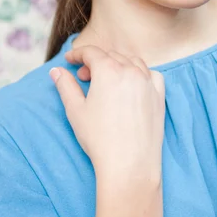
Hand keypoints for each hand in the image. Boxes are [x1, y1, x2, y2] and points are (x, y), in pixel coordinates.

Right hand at [49, 45, 165, 188]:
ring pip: (132, 61)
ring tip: (106, 80)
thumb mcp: (75, 110)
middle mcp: (131, 70)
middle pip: (111, 55)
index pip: (91, 52)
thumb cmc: (99, 138)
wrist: (129, 164)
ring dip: (117, 64)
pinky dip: (140, 73)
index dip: (77, 54)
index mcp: (109, 70)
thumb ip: (65, 86)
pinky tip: (131, 85)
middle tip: (83, 77)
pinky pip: (151, 74)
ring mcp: (148, 82)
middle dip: (95, 61)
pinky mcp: (159, 95)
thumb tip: (56, 71)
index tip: (69, 59)